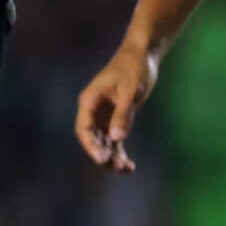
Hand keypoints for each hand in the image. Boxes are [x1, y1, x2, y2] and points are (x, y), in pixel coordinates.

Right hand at [75, 42, 157, 173]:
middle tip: (117, 167)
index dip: (91, 146)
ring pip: (103, 141)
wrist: (141, 56)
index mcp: (89, 101)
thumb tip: (117, 139)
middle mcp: (93, 110)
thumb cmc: (134, 68)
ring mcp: (103, 114)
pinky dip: (120, 151)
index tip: (102, 160)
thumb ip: (123, 114)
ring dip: (112, 156)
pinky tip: (129, 165)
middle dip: (103, 154)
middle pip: (92, 139)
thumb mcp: (130, 91)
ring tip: (127, 169)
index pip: (84, 129)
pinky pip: (114, 139)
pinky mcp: (115, 117)